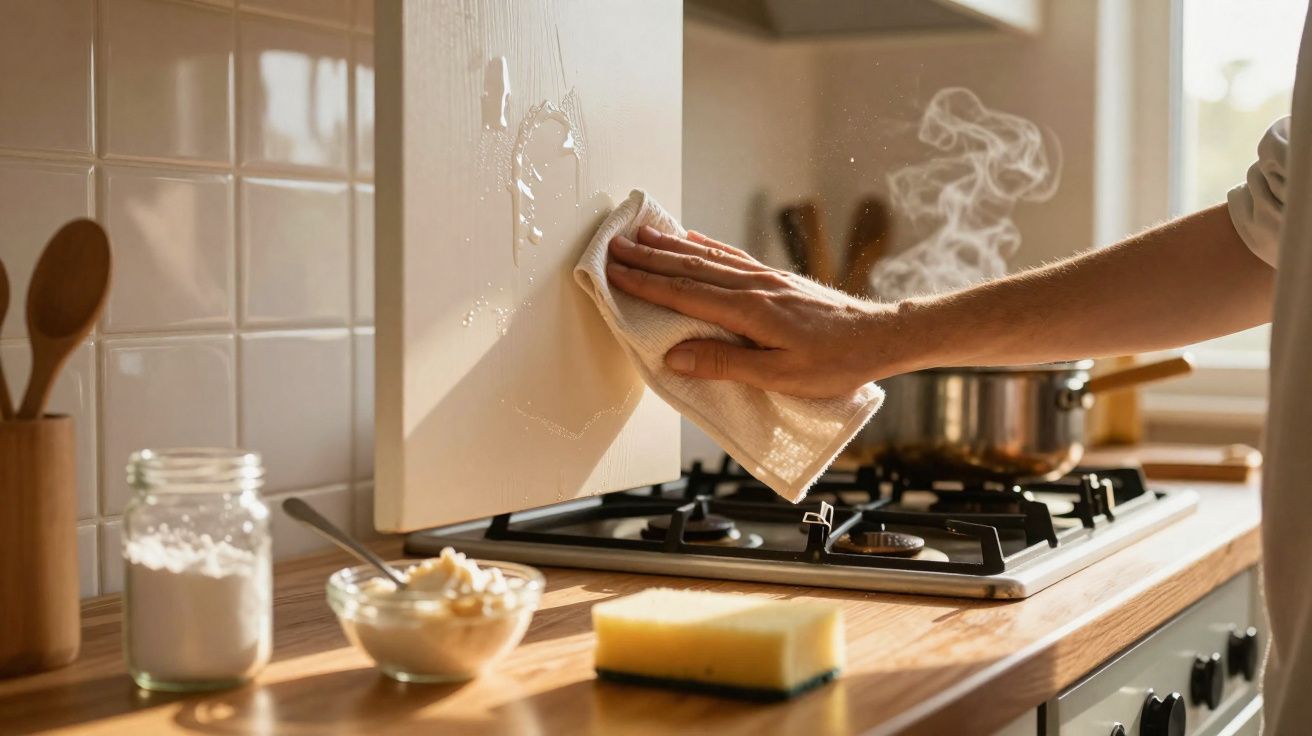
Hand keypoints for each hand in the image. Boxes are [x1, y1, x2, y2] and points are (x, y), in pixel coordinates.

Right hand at [606, 226, 900, 397]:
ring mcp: (767, 278)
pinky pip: (733, 256)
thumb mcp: (780, 376)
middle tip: (614, 245)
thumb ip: (725, 364)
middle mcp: (755, 286)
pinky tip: (693, 240)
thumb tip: (675, 356)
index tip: (614, 272)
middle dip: (649, 257)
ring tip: (642, 234)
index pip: (685, 294)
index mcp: (750, 311)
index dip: (647, 283)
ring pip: (709, 257)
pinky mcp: (778, 279)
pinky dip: (707, 245)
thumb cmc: (835, 364)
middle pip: (691, 267)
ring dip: (672, 246)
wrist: (881, 337)